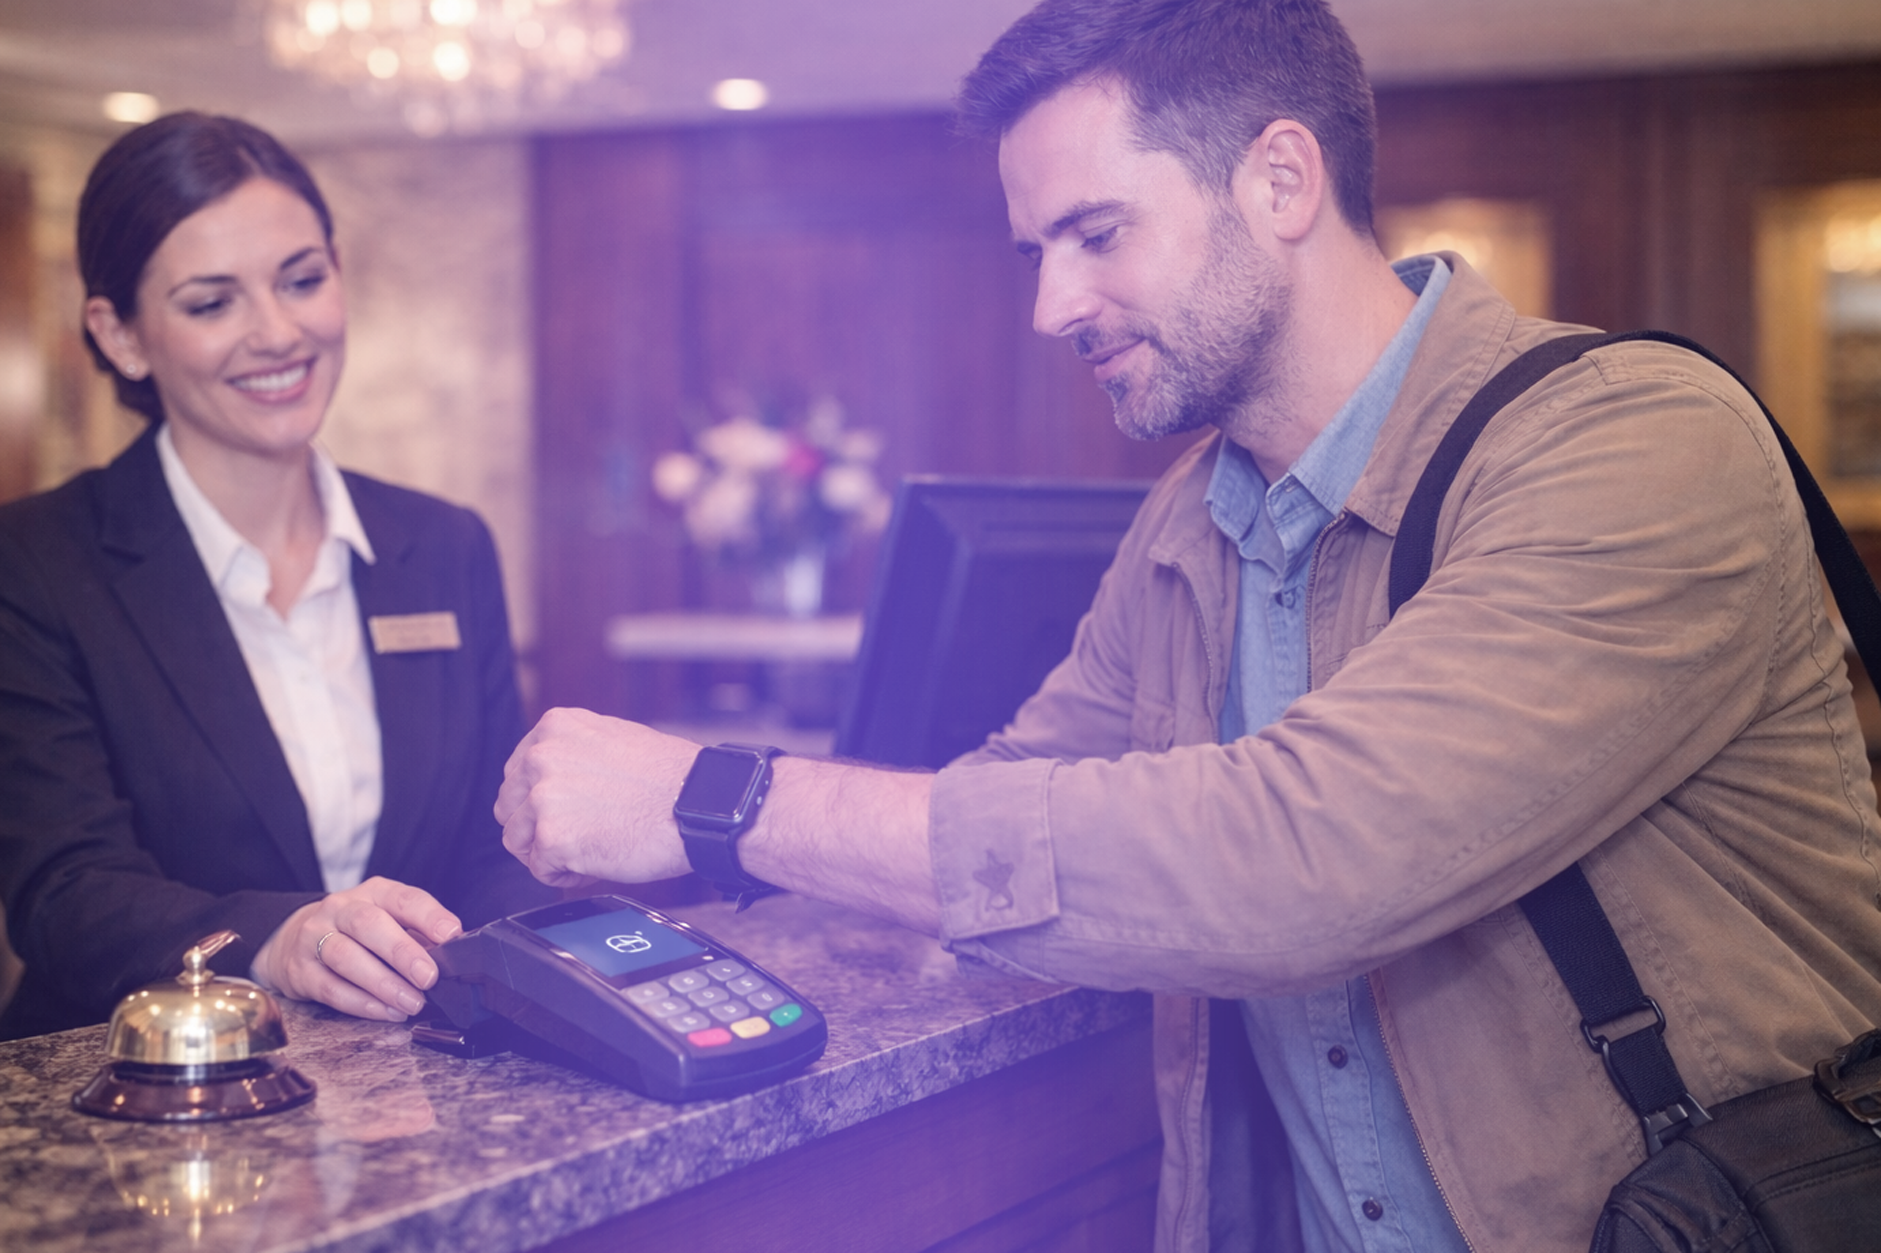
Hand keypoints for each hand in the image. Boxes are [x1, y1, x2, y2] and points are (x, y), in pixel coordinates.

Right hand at [251, 877, 461, 1021]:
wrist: (293, 939)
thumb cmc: (356, 932)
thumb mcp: (389, 921)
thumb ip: (418, 935)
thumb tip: (451, 957)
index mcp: (373, 894)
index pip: (403, 898)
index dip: (429, 916)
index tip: (451, 935)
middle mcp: (340, 910)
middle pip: (369, 925)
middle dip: (402, 952)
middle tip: (428, 977)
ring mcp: (315, 938)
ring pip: (346, 957)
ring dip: (383, 984)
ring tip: (411, 1003)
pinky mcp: (300, 971)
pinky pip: (331, 988)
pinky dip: (361, 1003)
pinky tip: (386, 1012)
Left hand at [496, 707, 696, 887]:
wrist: (701, 806)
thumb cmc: (671, 779)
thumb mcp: (613, 740)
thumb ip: (573, 753)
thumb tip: (548, 778)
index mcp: (555, 728)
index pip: (517, 772)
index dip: (539, 799)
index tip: (565, 811)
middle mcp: (541, 757)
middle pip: (509, 807)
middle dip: (538, 827)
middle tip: (577, 834)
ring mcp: (544, 797)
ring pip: (517, 841)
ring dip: (548, 852)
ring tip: (588, 850)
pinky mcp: (552, 838)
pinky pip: (540, 870)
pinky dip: (565, 876)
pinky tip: (594, 864)